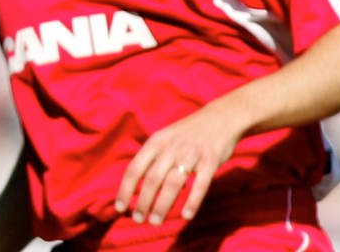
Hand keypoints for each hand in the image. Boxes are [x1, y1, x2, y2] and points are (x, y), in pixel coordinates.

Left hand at [114, 99, 246, 224]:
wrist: (220, 118)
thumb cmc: (187, 134)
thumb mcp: (165, 139)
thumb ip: (153, 159)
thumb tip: (139, 185)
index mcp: (155, 142)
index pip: (135, 168)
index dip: (126, 189)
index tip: (120, 207)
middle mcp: (170, 148)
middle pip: (152, 178)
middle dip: (142, 201)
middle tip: (137, 220)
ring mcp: (191, 154)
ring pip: (173, 183)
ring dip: (162, 205)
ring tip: (155, 221)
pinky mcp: (210, 161)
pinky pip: (200, 184)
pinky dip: (192, 201)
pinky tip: (185, 216)